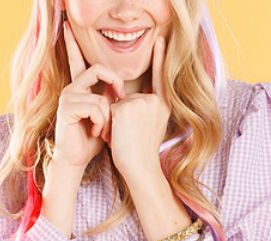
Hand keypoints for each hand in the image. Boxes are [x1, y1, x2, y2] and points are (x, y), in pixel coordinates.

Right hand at [49, 20, 124, 173]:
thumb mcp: (105, 116)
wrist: (75, 159)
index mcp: (79, 87)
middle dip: (116, 84)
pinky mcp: (67, 108)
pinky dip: (101, 123)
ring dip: (108, 117)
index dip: (72, 43)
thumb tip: (123, 92)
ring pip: (101, 97)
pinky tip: (95, 132)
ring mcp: (68, 97)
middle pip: (99, 69)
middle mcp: (72, 88)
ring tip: (103, 130)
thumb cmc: (90, 140)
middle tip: (121, 100)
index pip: (77, 60)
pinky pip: (96, 107)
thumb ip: (111, 101)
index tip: (67, 27)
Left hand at [109, 35, 170, 179]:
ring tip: (124, 138)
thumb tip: (130, 95)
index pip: (161, 77)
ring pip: (118, 103)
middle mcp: (154, 100)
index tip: (161, 41)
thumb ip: (146, 107)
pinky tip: (117, 135)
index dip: (160, 58)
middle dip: (123, 115)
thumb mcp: (152, 126)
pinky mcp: (125, 107)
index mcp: (162, 104)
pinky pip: (109, 109)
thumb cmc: (142, 153)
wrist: (140, 168)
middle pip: (129, 96)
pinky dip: (108, 123)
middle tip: (131, 136)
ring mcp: (140, 101)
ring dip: (115, 120)